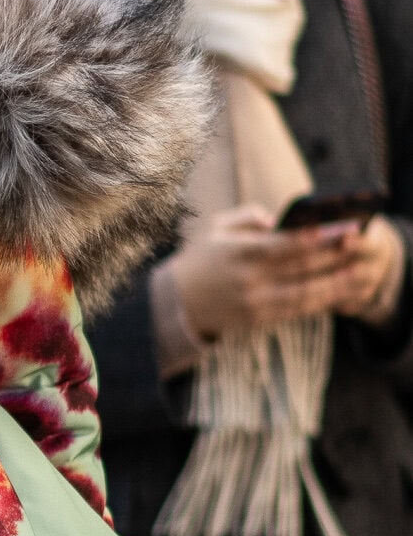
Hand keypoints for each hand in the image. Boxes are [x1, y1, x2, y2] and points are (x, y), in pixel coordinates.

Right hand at [169, 205, 395, 340]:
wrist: (176, 302)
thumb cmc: (199, 258)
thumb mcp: (215, 227)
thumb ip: (247, 216)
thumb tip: (277, 220)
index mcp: (239, 252)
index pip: (282, 244)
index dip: (312, 237)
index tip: (337, 227)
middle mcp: (249, 279)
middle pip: (300, 266)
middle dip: (332, 254)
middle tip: (358, 241)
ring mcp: (255, 302)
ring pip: (303, 293)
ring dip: (334, 283)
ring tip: (359, 272)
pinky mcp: (258, 319)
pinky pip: (295, 310)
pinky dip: (319, 301)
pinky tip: (337, 292)